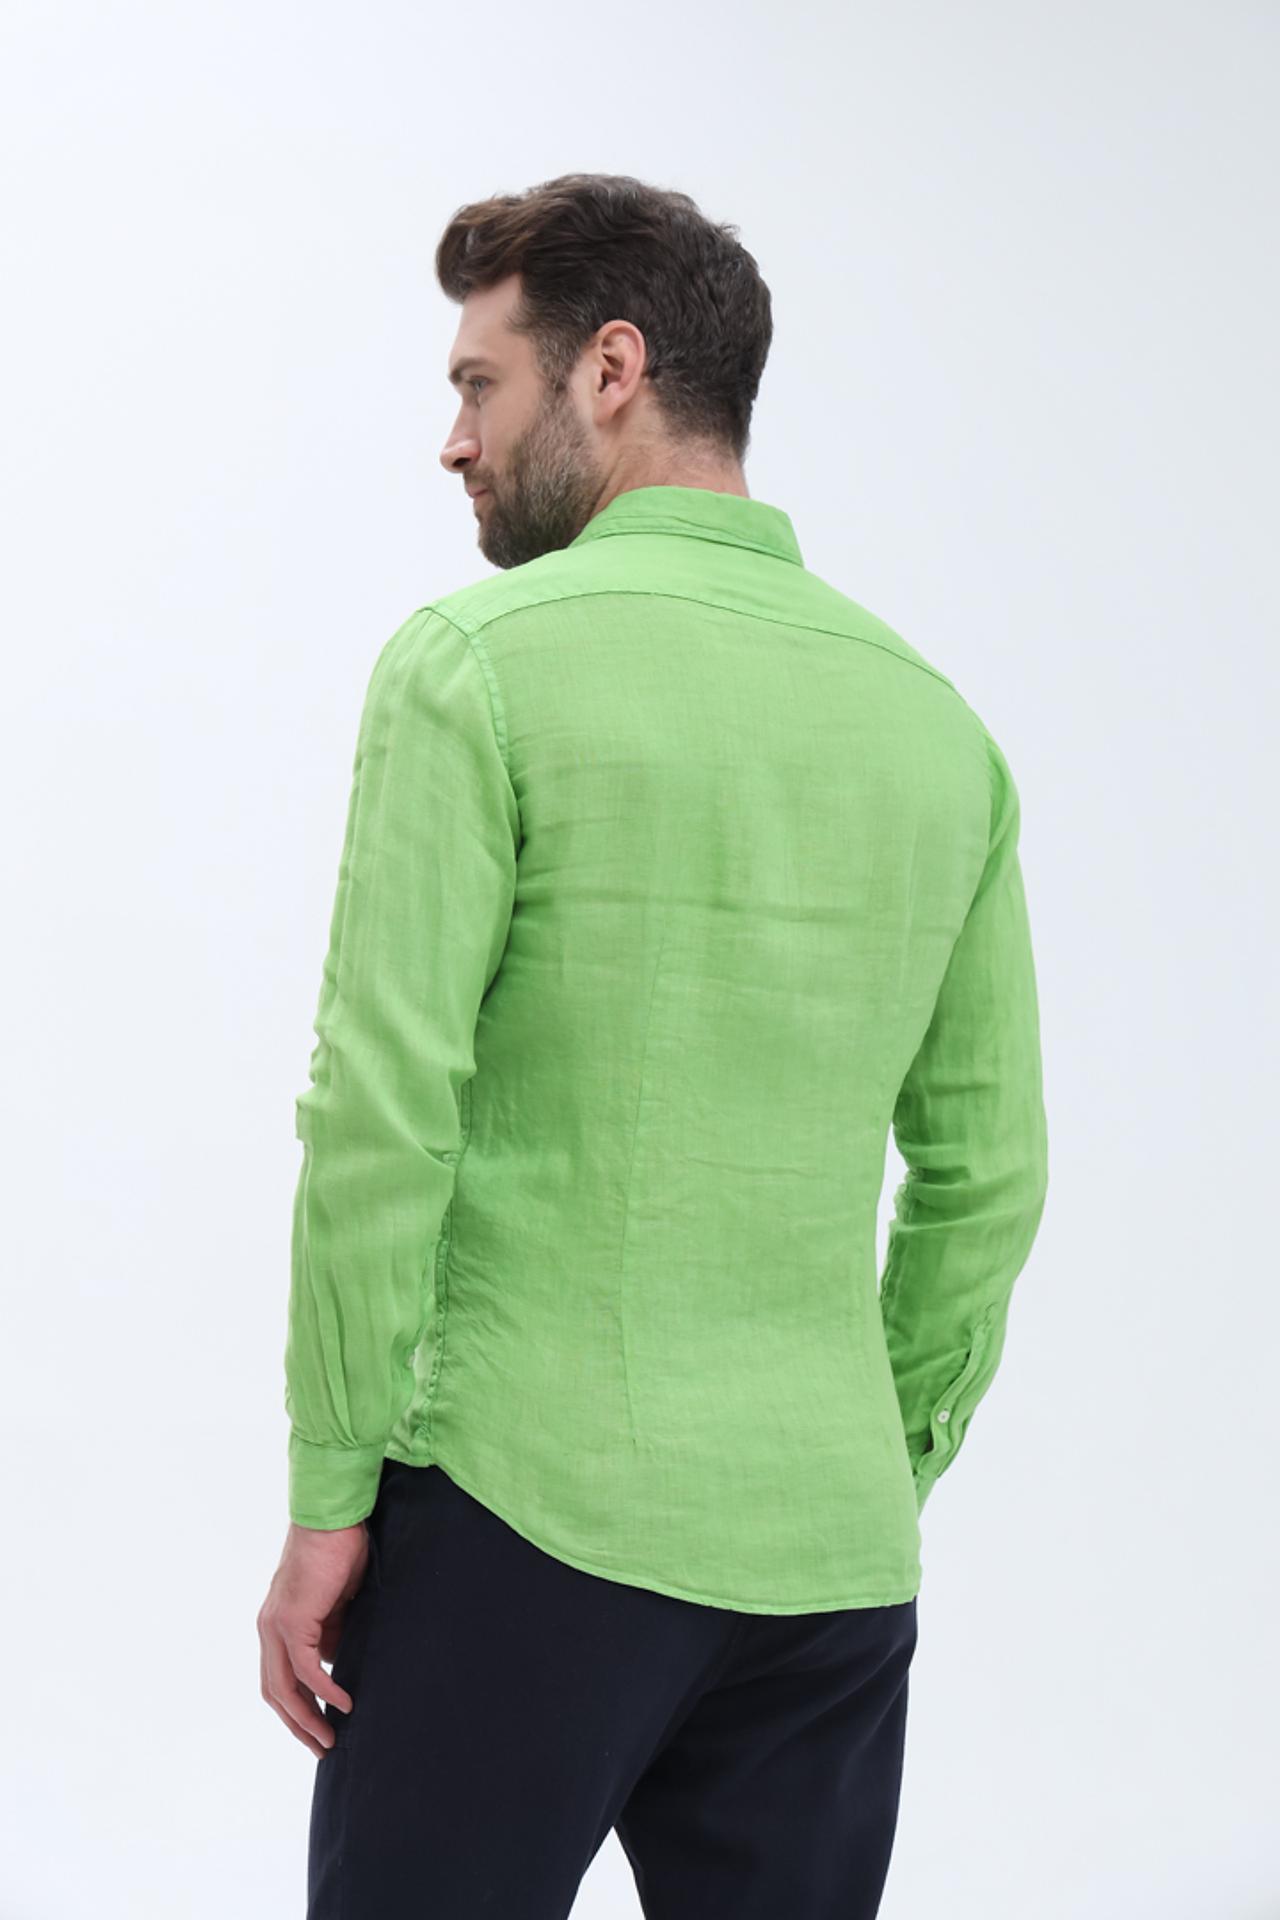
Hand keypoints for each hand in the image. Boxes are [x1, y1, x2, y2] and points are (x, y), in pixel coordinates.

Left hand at [258, 1520, 368, 1757]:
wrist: (333, 1518)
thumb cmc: (339, 1550)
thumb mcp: (338, 1603)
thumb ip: (332, 1632)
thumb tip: (336, 1662)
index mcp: (277, 1625)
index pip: (280, 1678)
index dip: (297, 1708)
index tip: (319, 1729)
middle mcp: (269, 1629)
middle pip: (275, 1692)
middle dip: (298, 1725)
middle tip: (322, 1748)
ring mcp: (276, 1626)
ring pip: (284, 1687)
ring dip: (307, 1718)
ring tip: (330, 1739)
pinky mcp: (293, 1620)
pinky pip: (305, 1668)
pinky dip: (324, 1690)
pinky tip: (342, 1704)